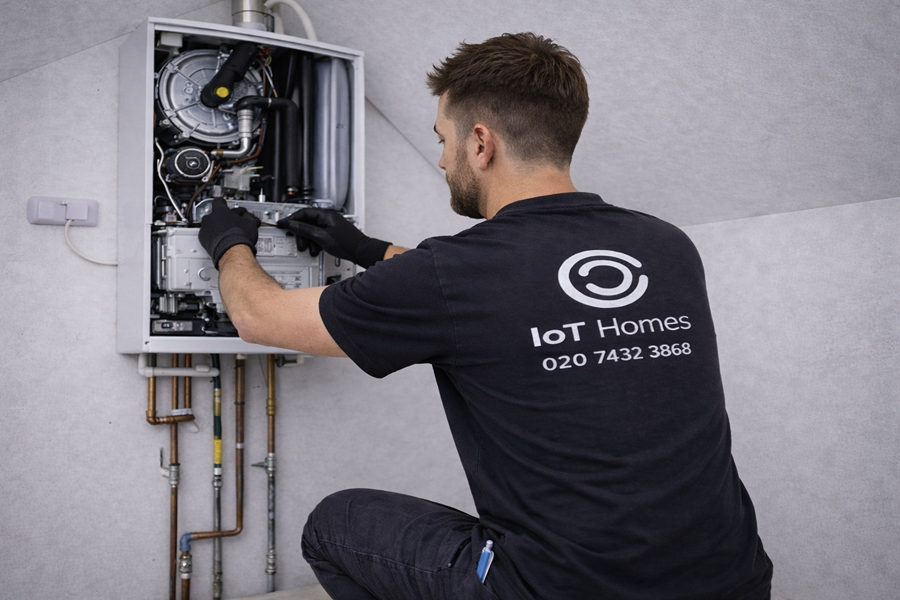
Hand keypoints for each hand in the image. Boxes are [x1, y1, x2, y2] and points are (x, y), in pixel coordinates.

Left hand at [198, 199, 260, 267]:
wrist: (232, 251)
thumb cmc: (239, 236)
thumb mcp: (250, 223)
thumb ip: (248, 217)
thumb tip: (249, 216)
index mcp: (220, 211)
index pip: (218, 201)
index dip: (222, 203)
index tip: (224, 204)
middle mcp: (210, 217)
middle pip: (213, 214)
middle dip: (220, 218)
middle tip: (228, 222)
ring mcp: (205, 228)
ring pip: (210, 224)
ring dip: (215, 227)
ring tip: (224, 233)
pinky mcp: (203, 239)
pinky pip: (206, 235)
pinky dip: (212, 236)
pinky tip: (220, 240)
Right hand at [276, 208, 390, 268]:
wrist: (361, 252)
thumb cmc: (347, 244)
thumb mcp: (321, 237)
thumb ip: (305, 230)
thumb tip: (291, 224)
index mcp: (326, 214)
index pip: (304, 212)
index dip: (292, 219)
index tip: (283, 224)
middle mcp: (328, 218)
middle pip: (307, 222)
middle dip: (301, 233)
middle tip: (297, 241)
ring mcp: (330, 226)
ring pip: (312, 230)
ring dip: (308, 240)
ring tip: (308, 248)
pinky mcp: (332, 234)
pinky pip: (318, 236)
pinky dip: (315, 243)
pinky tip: (316, 250)